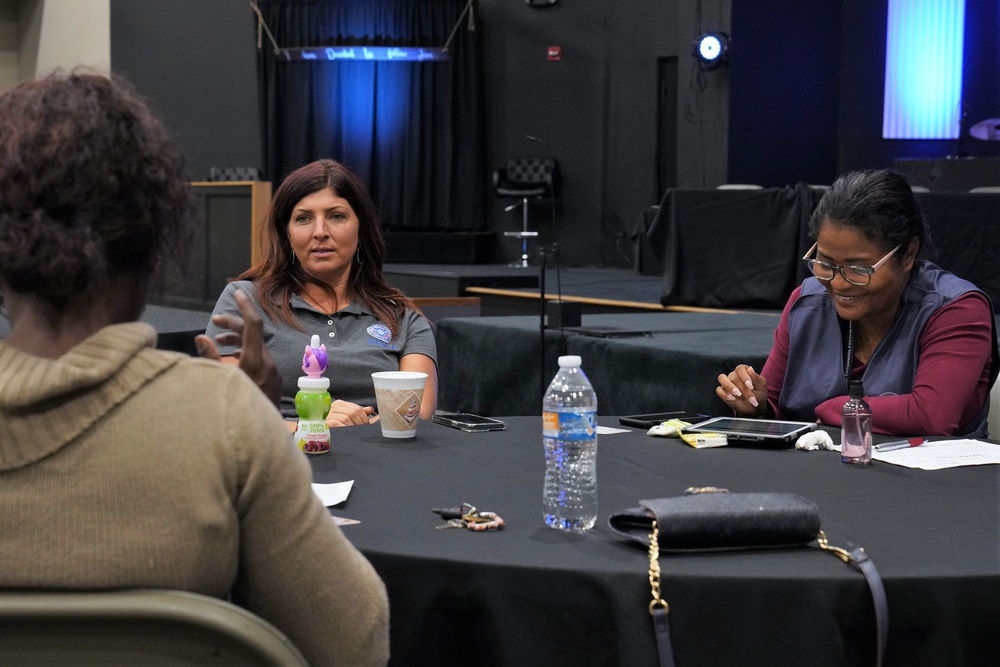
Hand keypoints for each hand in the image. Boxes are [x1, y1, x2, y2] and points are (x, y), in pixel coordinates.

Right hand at [195, 289, 281, 407]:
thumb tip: (202, 337)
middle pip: (252, 333)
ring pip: (255, 345)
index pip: (253, 324)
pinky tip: (229, 357)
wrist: (262, 436)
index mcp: (255, 360)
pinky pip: (258, 357)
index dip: (244, 306)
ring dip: (236, 338)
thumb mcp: (219, 382)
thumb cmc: (236, 410)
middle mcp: (267, 362)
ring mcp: (272, 371)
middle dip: (233, 322)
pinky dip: (243, 351)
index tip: (237, 292)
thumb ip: (210, 359)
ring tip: (217, 338)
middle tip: (214, 320)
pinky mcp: (272, 379)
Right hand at [325, 401, 375, 427]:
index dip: (364, 417)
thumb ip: (357, 413)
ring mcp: (328, 414)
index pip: (357, 408)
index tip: (366, 425)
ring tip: (354, 432)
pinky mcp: (324, 421)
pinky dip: (343, 428)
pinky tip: (346, 432)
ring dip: (352, 427)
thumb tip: (370, 409)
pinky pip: (337, 423)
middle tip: (361, 430)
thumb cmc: (332, 424)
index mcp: (340, 404)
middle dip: (360, 423)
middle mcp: (333, 407)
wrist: (315, 430)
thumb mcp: (345, 416)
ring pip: (346, 418)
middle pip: (352, 412)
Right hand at [716, 364, 767, 416]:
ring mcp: (727, 383)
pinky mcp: (723, 392)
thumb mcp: (761, 386)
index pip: (740, 369)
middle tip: (751, 398)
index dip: (744, 376)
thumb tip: (750, 368)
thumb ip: (756, 377)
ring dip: (729, 386)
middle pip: (733, 376)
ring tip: (738, 394)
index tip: (750, 387)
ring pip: (722, 378)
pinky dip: (724, 394)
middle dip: (743, 388)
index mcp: (744, 371)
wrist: (754, 407)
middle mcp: (734, 375)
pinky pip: (719, 390)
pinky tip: (732, 398)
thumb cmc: (759, 394)